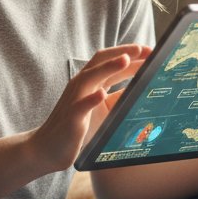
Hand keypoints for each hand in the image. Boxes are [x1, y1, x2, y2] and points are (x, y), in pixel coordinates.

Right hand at [28, 44, 151, 171]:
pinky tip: (101, 94)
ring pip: (90, 77)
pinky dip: (91, 99)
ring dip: (108, 67)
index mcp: (90, 82)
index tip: (150, 51)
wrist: (47, 149)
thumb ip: (119, 96)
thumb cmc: (78, 127)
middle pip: (101, 61)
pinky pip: (80, 106)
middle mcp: (81, 85)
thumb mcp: (104, 109)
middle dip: (123, 53)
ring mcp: (74, 99)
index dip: (130, 54)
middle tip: (144, 49)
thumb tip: (143, 87)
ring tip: (125, 59)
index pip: (110, 61)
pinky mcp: (71, 118)